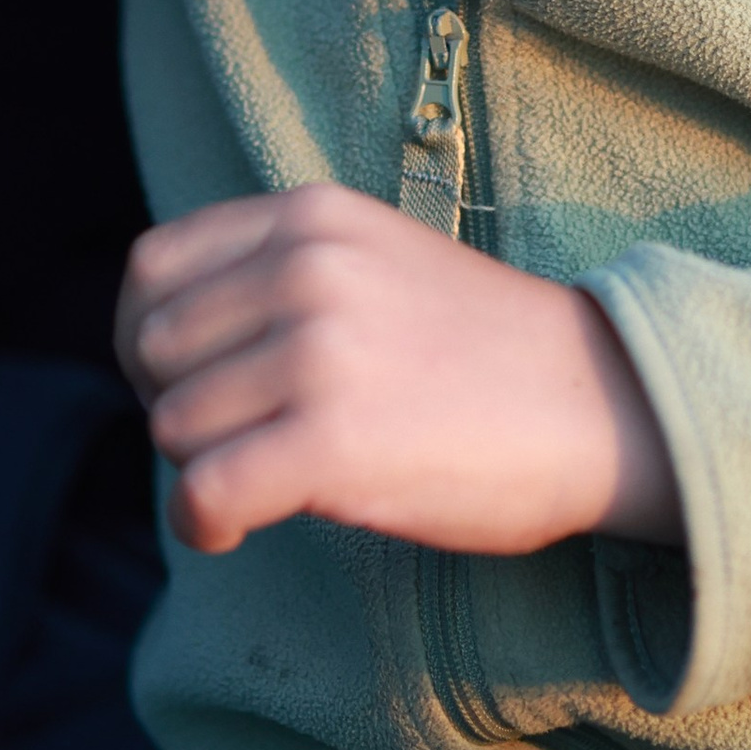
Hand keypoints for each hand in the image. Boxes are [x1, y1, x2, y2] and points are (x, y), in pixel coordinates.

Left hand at [117, 184, 681, 558]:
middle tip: (232, 443)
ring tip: (258, 482)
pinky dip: (201, 524)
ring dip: (199, 469)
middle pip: (152, 351)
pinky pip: (203, 492)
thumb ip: (284, 273)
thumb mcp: (376, 260)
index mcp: (311, 217)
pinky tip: (233, 532)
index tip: (190, 384)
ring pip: (172, 425)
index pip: (152, 269)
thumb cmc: (487, 351)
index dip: (149, 339)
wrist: (601, 404)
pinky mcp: (332, 441)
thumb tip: (166, 342)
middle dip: (175, 408)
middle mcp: (306, 269)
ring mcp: (318, 351)